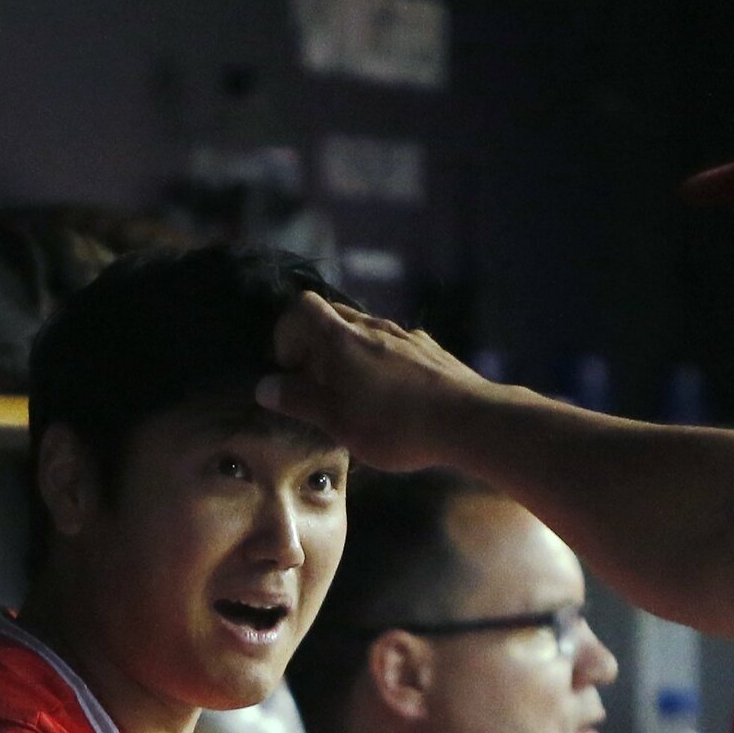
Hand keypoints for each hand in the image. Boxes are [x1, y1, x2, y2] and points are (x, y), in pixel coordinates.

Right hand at [259, 293, 493, 470]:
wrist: (468, 420)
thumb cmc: (396, 425)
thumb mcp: (339, 421)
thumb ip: (300, 401)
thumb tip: (265, 386)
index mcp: (341, 338)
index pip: (300, 307)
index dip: (287, 334)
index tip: (292, 371)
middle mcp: (372, 326)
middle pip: (332, 316)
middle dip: (317, 345)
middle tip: (320, 385)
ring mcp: (405, 336)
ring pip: (365, 331)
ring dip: (350, 355)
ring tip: (355, 395)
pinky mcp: (431, 351)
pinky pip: (395, 347)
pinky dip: (381, 362)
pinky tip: (393, 396)